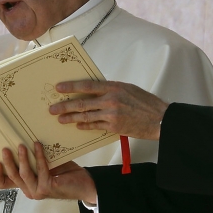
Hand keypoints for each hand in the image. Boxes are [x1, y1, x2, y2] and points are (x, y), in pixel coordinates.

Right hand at [0, 142, 96, 203]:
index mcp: (26, 184)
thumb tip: (21, 139)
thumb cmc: (63, 172)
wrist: (83, 183)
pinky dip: (39, 156)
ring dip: (22, 159)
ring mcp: (38, 191)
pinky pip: (40, 169)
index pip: (5, 184)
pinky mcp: (48, 187)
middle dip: (8, 162)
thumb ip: (32, 159)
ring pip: (24, 174)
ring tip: (22, 146)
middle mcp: (29, 190)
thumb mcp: (43, 164)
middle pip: (13, 177)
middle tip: (5, 149)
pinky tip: (38, 146)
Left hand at [50, 81, 168, 140]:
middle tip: (52, 108)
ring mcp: (112, 114)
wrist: (159, 119)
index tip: (59, 88)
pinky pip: (95, 126)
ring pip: (86, 116)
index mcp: (114, 86)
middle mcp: (111, 99)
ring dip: (71, 118)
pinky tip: (77, 125)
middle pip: (82, 102)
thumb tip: (93, 90)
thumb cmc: (145, 102)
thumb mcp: (128, 89)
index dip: (71, 87)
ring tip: (60, 119)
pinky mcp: (114, 127)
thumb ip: (110, 89)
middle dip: (65, 106)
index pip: (87, 85)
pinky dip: (85, 125)